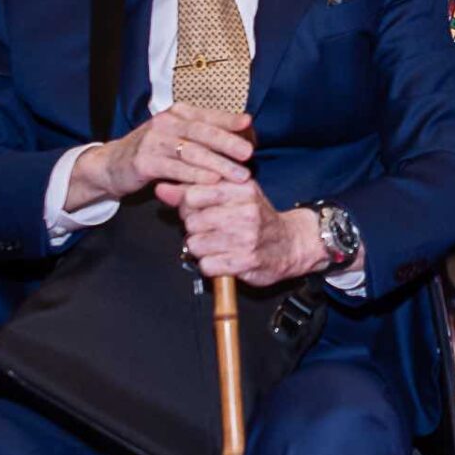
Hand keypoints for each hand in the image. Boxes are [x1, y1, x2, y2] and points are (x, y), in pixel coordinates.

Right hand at [66, 104, 255, 213]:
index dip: (228, 119)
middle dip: (228, 143)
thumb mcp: (177, 138)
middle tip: (249, 153)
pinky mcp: (144, 161)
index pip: (207, 115)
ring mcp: (153, 140)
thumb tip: (243, 136)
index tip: (249, 124)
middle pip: (202, 132)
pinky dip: (195, 175)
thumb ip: (203, 136)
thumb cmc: (154, 152)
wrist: (112, 165)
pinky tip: (212, 181)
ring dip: (218, 164)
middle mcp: (165, 122)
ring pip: (192, 152)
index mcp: (177, 113)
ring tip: (239, 174)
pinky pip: (175, 169)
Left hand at [180, 184, 325, 287]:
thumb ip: (194, 189)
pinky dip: (211, 265)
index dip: (190, 205)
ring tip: (219, 244)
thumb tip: (162, 188)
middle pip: (191, 221)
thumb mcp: (232, 194)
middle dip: (196, 228)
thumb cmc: (258, 217)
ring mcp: (246, 237)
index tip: (202, 209)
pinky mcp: (245, 261)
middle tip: (212, 229)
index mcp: (241, 188)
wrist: (292, 243)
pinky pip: (206, 265)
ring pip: (196, 244)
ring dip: (202, 248)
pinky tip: (224, 258)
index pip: (193, 194)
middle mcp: (245, 211)